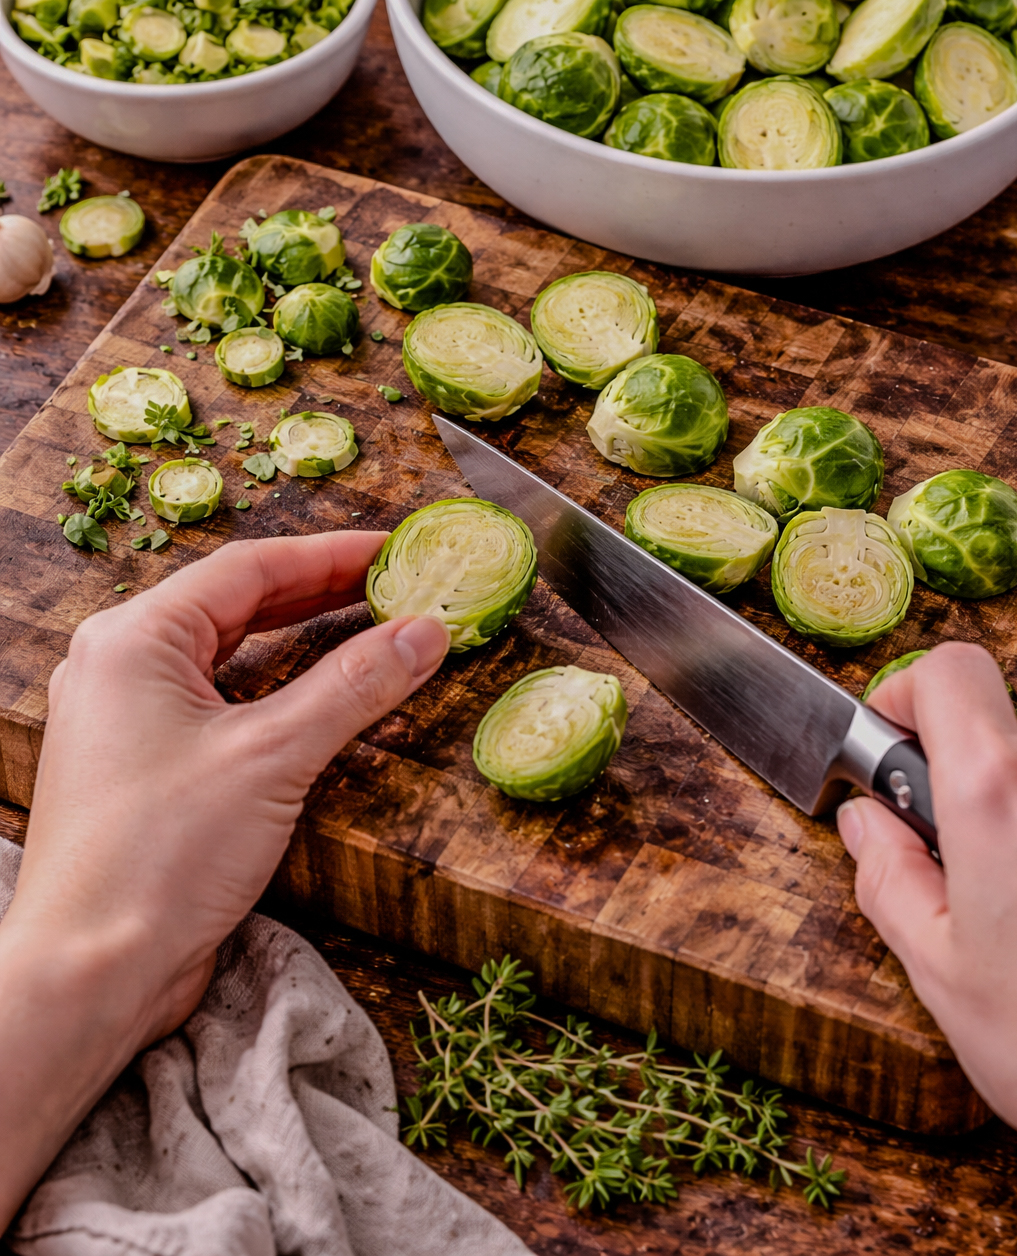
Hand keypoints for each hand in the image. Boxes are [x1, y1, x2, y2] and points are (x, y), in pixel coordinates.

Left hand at [0, 531, 448, 1228]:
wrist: (88, 974)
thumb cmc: (156, 858)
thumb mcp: (271, 757)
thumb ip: (353, 686)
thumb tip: (423, 634)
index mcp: (133, 639)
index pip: (248, 568)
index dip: (330, 553)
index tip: (393, 549)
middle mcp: (120, 666)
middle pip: (237, 604)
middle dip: (319, 591)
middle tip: (392, 581)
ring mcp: (127, 719)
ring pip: (229, 655)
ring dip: (300, 640)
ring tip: (369, 625)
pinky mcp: (144, 768)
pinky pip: (220, 704)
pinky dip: (276, 691)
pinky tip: (323, 697)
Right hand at [837, 642, 1016, 1129]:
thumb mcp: (938, 970)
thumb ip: (888, 877)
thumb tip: (866, 822)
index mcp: (997, 795)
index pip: (950, 670)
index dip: (908, 697)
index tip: (893, 756)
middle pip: (999, 723)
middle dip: (958, 770)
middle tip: (947, 854)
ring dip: (1012, 817)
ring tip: (1012, 908)